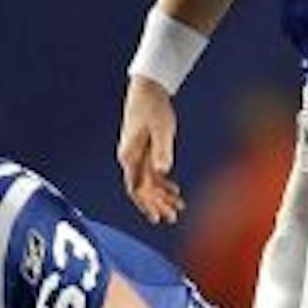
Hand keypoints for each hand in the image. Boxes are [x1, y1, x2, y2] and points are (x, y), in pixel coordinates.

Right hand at [117, 77, 184, 223]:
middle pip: (142, 190)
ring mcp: (136, 156)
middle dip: (157, 205)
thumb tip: (163, 171)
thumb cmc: (154, 107)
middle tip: (173, 218)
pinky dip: (163, 184)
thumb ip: (162, 150)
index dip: (147, 205)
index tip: (158, 217)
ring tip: (178, 209)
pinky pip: (152, 174)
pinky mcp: (144, 151)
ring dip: (161, 197)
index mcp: (130, 156)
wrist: (148, 89)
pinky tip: (175, 191)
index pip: (136, 189)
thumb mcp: (161, 128)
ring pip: (148, 183)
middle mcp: (130, 159)